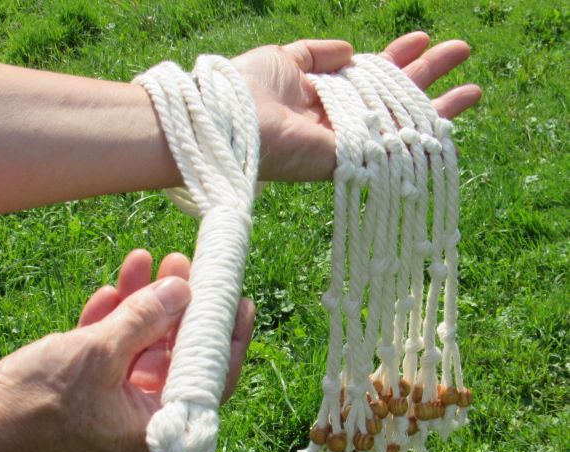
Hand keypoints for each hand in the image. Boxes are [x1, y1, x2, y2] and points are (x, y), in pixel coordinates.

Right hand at [0, 250, 253, 451]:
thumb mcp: (97, 353)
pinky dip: (114, 325)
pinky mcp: (89, 394)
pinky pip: (113, 356)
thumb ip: (145, 320)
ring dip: (144, 307)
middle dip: (179, 309)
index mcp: (158, 429)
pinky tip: (112, 290)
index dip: (226, 338)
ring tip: (148, 260)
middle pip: (176, 359)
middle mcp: (143, 421)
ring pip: (142, 350)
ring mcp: (115, 407)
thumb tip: (183, 290)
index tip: (237, 300)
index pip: (210, 382)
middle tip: (185, 265)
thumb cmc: (34, 405)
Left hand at [233, 32, 482, 181]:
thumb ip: (319, 53)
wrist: (228, 122)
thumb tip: (352, 49)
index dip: (397, 57)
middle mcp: (339, 120)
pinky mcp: (347, 161)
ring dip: (438, 107)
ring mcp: (346, 143)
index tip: (422, 37)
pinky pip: (390, 152)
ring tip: (474, 89)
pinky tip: (447, 130)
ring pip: (400, 124)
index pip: (370, 76)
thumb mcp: (286, 57)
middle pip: (393, 97)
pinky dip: (419, 142)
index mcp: (324, 95)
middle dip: (428, 74)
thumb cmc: (248, 89)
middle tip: (463, 52)